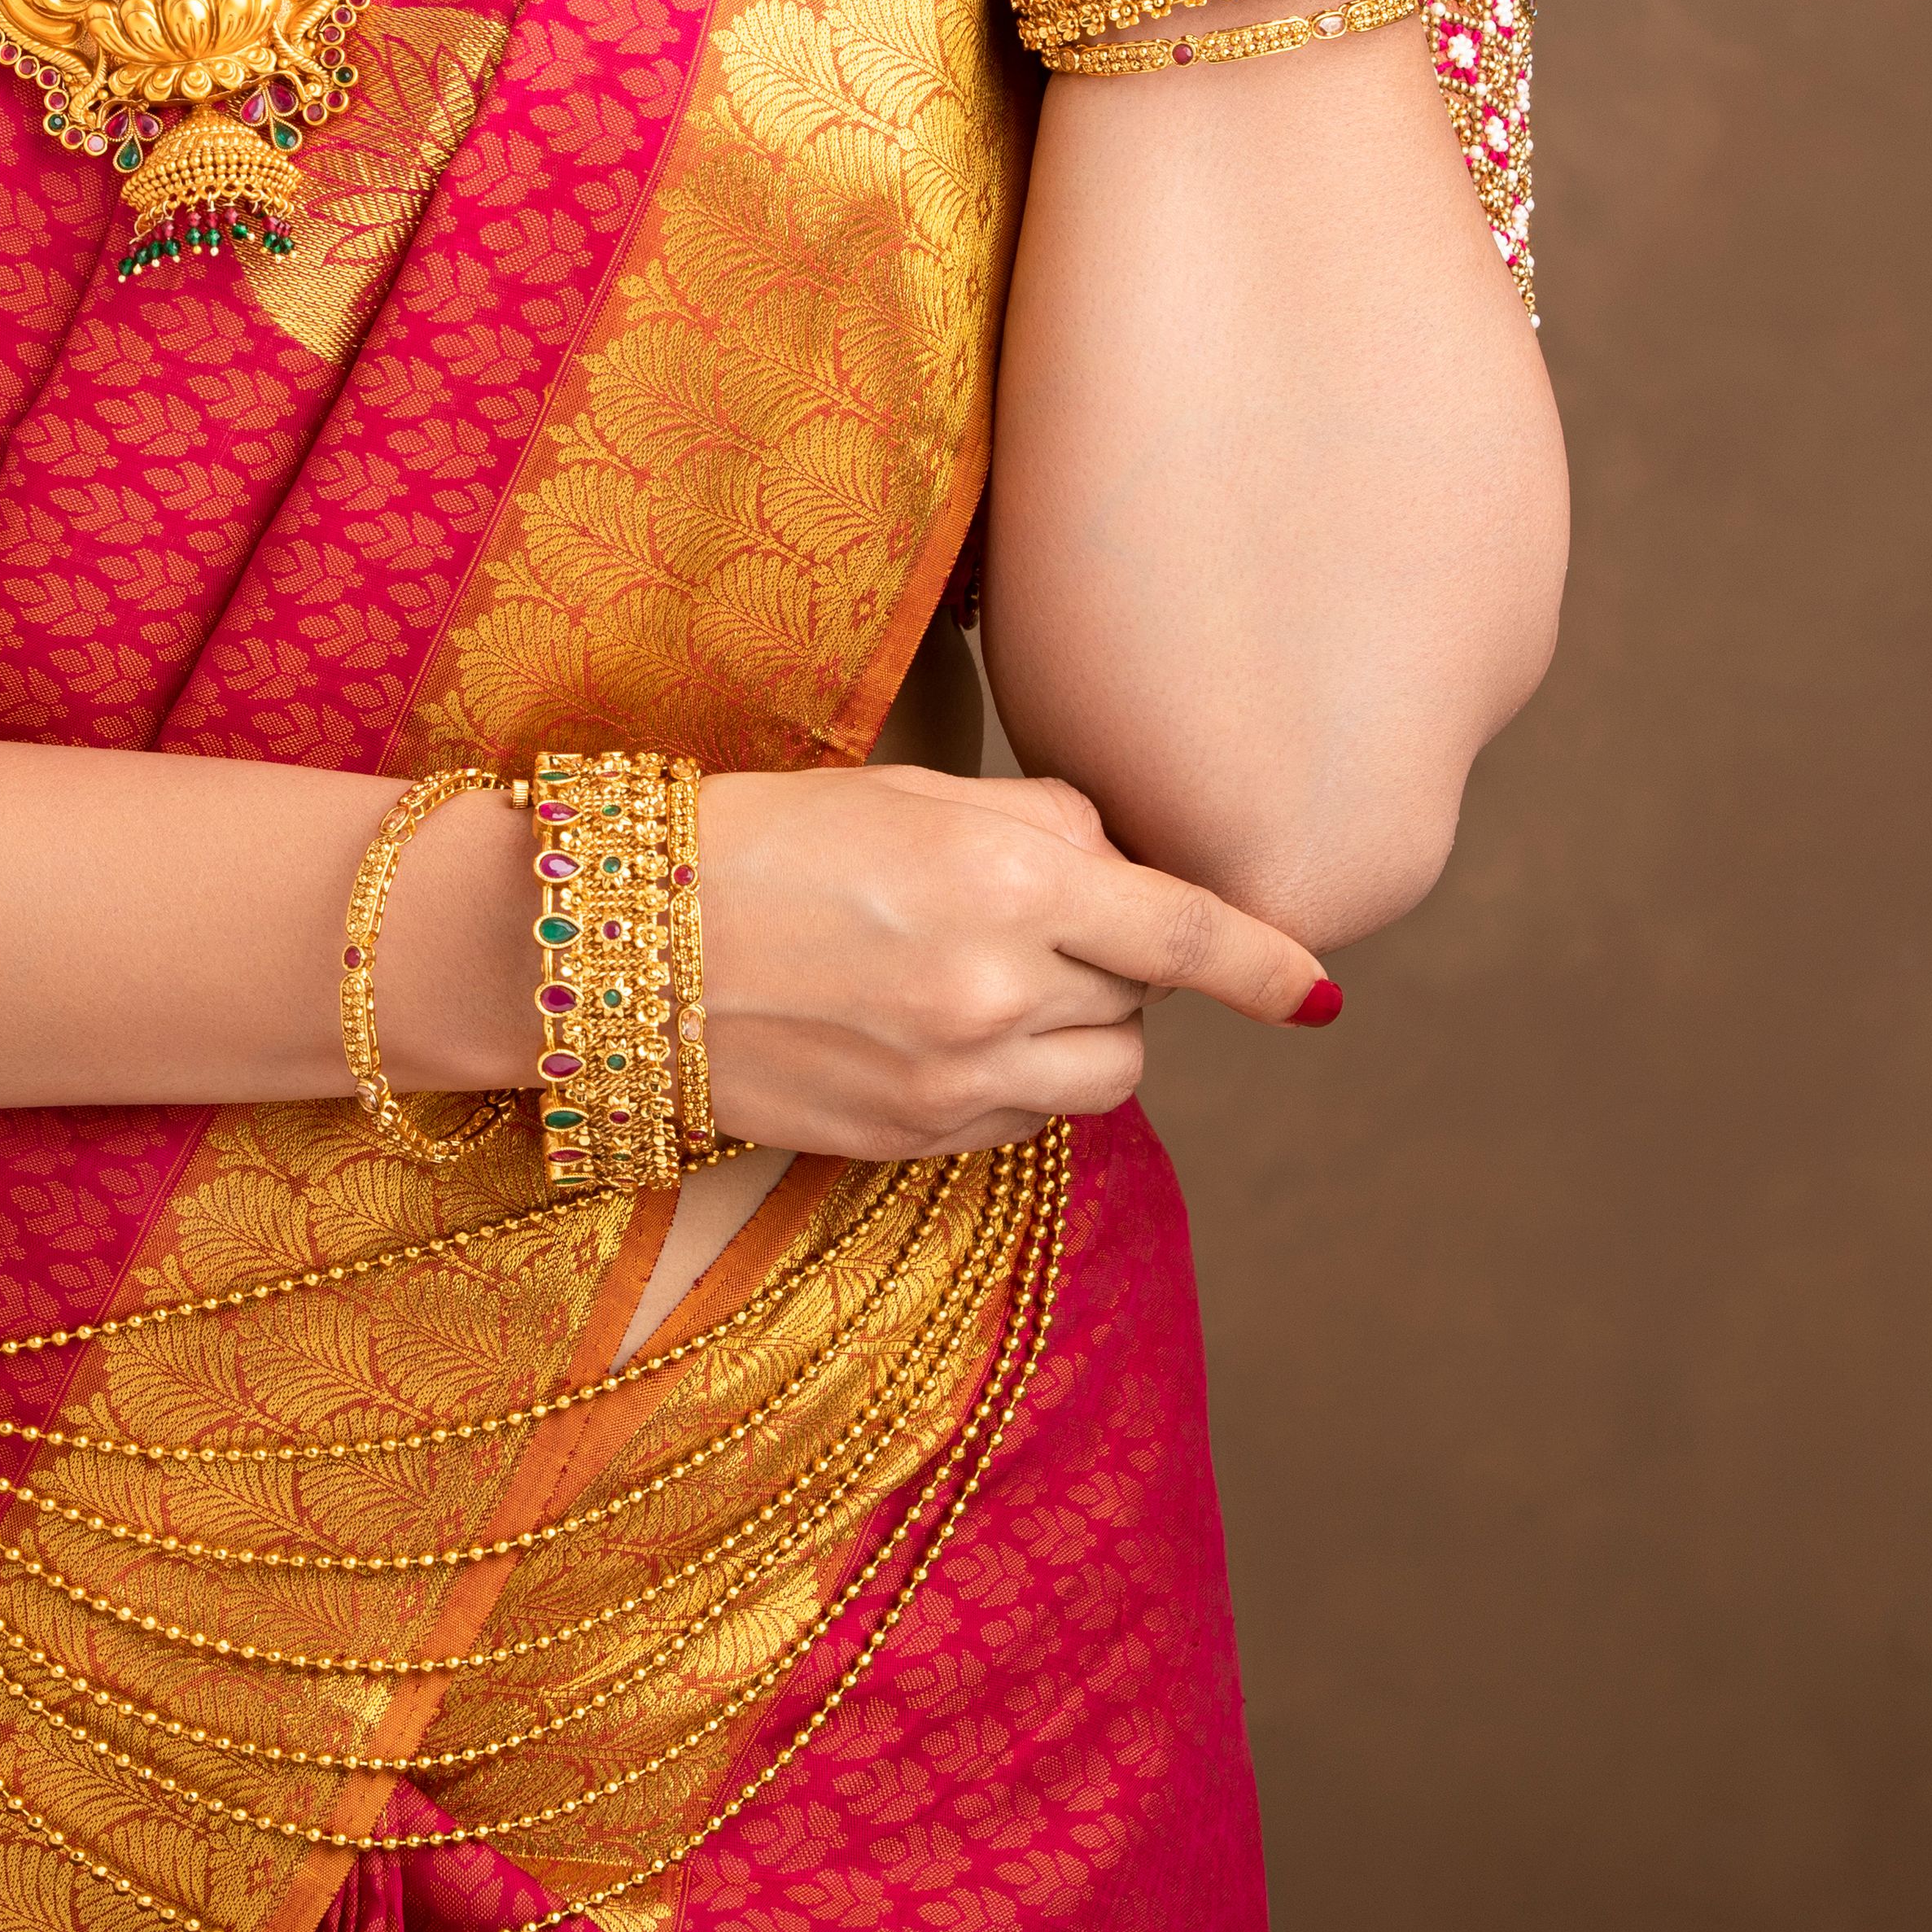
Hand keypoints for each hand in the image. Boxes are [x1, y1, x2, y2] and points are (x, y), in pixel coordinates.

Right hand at [687, 766, 1336, 1163]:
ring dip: (1080, 1034)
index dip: (1270, 967)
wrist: (609, 944)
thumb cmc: (760, 838)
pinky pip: (1027, 1124)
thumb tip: (1125, 873)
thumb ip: (1042, 826)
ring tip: (985, 983)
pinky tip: (936, 1035)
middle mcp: (996, 989)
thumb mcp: (909, 791)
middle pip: (1141, 1004)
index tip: (1322, 994)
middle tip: (1018, 921)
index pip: (1188, 937)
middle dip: (1112, 964)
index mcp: (1006, 880)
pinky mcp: (913, 1139)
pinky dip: (1018, 1084)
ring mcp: (955, 1079)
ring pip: (1102, 1080)